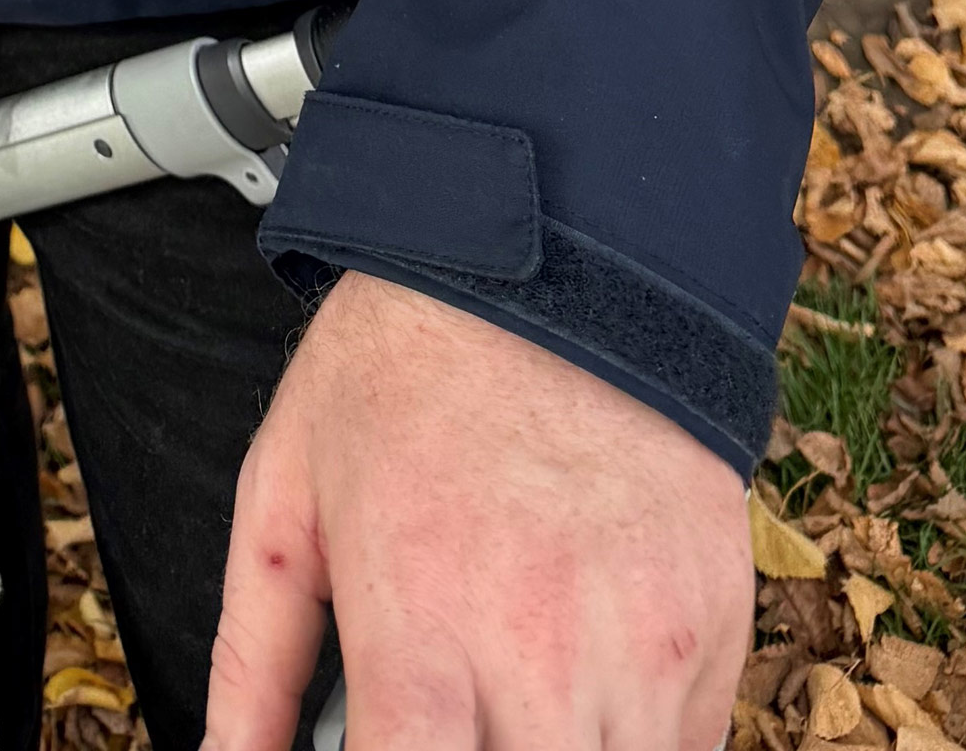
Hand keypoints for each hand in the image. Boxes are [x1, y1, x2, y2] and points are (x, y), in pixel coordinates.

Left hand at [206, 270, 749, 750]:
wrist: (550, 263)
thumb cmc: (406, 367)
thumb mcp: (286, 492)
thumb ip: (253, 656)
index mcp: (419, 623)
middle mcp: (538, 654)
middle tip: (451, 717)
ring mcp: (641, 652)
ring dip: (557, 749)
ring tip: (510, 683)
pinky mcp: (712, 633)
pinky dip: (628, 736)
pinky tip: (581, 673)